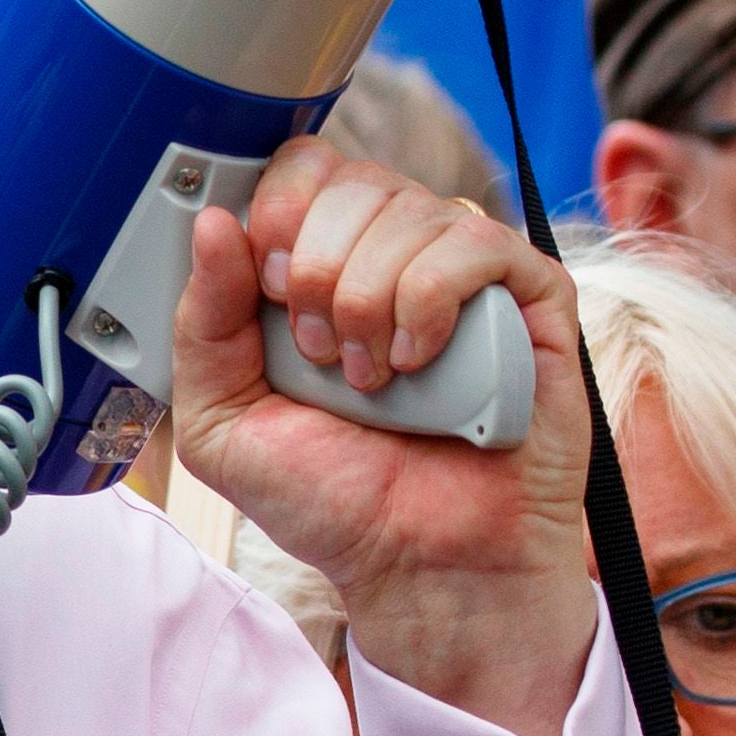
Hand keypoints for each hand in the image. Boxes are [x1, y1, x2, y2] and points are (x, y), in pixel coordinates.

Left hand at [165, 144, 593, 735]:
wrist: (420, 568)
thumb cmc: (335, 500)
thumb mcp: (224, 422)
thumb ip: (202, 324)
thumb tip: (213, 224)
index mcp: (326, 265)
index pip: (304, 167)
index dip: (278, 210)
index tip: (268, 288)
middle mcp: (397, 256)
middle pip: (352, 180)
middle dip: (315, 267)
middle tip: (319, 353)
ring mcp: (468, 274)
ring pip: (410, 209)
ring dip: (368, 299)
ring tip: (371, 380)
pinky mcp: (532, 299)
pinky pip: (478, 245)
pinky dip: (430, 301)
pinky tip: (417, 362)